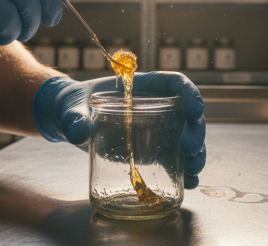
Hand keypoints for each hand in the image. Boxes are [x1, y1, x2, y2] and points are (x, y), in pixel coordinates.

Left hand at [34, 72, 206, 188]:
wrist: (72, 121)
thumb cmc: (76, 106)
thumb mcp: (73, 109)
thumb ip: (75, 119)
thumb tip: (77, 133)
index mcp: (144, 87)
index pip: (177, 84)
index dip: (192, 95)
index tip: (195, 111)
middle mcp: (159, 107)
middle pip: (188, 115)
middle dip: (195, 133)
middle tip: (187, 151)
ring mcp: (159, 129)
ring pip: (188, 139)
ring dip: (195, 155)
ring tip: (192, 173)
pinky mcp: (154, 150)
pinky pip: (176, 158)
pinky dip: (185, 172)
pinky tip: (188, 183)